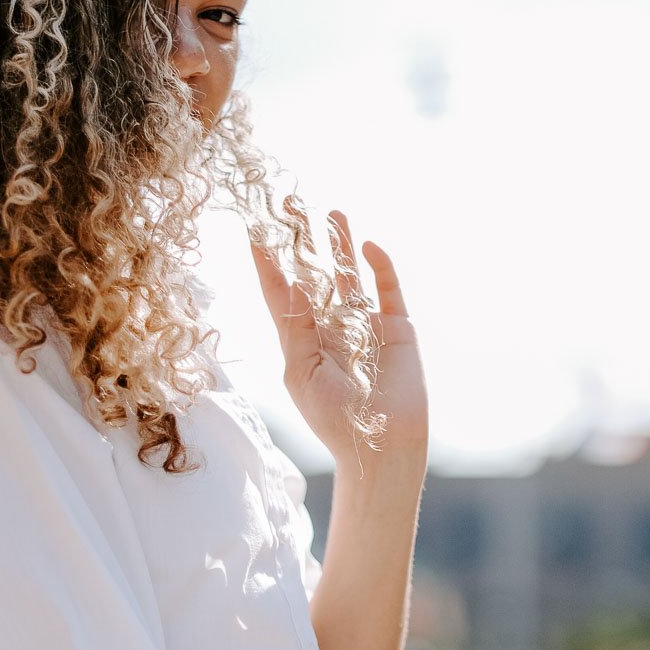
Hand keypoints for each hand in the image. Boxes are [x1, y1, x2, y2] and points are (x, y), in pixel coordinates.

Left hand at [250, 201, 428, 470]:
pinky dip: (380, 267)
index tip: (253, 232)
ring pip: (350, 275)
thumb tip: (295, 284)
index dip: (267, 264)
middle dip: (304, 242)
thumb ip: (297, 329)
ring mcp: (365, 325)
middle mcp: (331, 327)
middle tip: (292, 205)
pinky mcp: (396, 328)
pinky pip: (387, 289)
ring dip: (341, 245)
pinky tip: (368, 246)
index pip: (280, 294)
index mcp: (301, 340)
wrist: (380, 445)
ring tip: (332, 213)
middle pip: (314, 274)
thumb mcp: (303, 374)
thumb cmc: (333, 418)